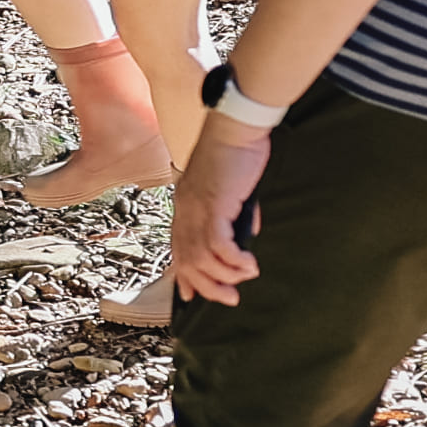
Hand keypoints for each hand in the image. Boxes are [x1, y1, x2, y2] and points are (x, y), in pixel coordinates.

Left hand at [165, 115, 273, 302]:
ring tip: (245, 277)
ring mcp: (197, 209)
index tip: (192, 296)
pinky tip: (248, 264)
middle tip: (229, 298)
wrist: (235, 127)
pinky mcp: (214, 206)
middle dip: (208, 286)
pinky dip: (233, 261)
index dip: (184, 276)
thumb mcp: (229, 191)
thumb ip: (232, 215)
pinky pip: (218, 246)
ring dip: (225, 275)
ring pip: (202, 258)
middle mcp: (185, 211)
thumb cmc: (235, 153)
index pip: (177, 249)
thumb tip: (243, 237)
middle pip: (187, 261)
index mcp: (185, 206)